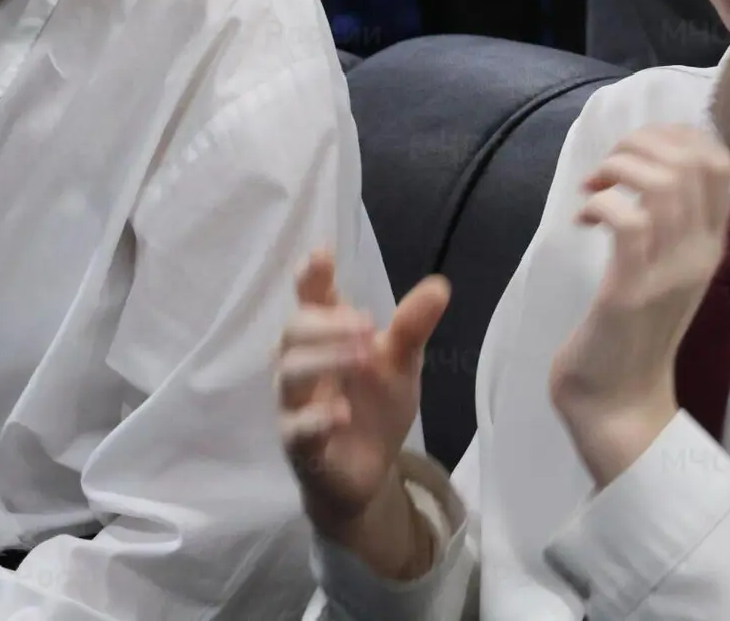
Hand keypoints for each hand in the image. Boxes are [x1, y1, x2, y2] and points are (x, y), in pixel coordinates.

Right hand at [278, 249, 450, 576]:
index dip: (310, 278)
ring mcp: (295, 405)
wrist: (369, 471)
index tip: (321, 257)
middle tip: (365, 323)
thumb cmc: (375, 405)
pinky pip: (296, 428)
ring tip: (363, 357)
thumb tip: (440, 286)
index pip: (308, 299)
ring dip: (324, 361)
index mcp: (323, 336)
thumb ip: (411, 327)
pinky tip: (340, 412)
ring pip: (289, 374)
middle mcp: (300, 364)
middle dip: (325, 324)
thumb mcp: (400, 363)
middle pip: (293, 331)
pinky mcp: (299, 445)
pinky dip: (316, 418)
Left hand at [549, 125, 729, 486]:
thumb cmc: (632, 333)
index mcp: (709, 245)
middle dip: (641, 143)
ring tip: (595, 187)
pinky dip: (602, 204)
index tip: (636, 148)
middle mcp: (699, 254)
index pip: (719, 161)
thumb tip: (648, 168)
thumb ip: (666, 225)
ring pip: (664, 184)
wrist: (619, 404)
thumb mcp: (663, 270)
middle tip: (608, 168)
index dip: (675, 135)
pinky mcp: (632, 290)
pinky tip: (583, 220)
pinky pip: (629, 222)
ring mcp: (670, 273)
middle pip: (694, 161)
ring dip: (620, 168)